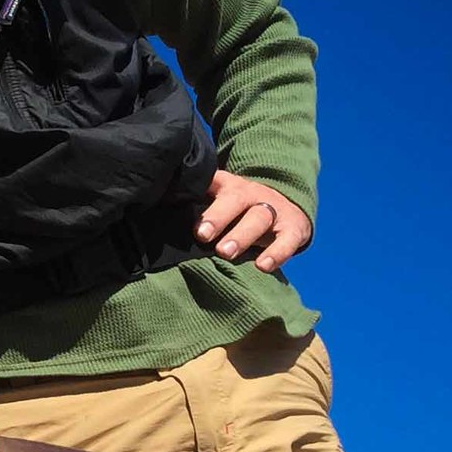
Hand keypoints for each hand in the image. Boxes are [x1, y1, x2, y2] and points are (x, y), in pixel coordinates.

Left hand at [195, 170, 311, 271]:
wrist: (286, 204)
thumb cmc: (239, 208)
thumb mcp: (218, 198)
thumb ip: (194, 201)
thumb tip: (157, 204)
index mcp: (229, 187)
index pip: (213, 184)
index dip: (199, 194)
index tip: (186, 216)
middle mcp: (252, 195)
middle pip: (236, 200)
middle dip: (218, 216)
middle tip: (202, 235)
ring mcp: (274, 211)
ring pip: (259, 219)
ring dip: (242, 235)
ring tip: (225, 253)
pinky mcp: (294, 229)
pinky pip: (288, 240)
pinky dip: (277, 253)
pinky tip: (262, 267)